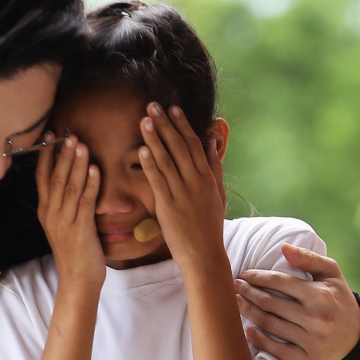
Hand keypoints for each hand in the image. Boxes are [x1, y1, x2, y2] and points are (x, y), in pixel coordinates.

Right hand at [35, 132, 102, 286]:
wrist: (78, 280)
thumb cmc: (75, 252)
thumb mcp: (63, 225)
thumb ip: (63, 203)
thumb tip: (69, 181)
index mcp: (46, 211)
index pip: (43, 177)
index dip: (47, 155)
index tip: (50, 135)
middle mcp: (52, 214)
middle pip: (55, 178)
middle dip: (62, 154)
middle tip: (68, 134)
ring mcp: (64, 222)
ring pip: (70, 187)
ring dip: (76, 164)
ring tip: (81, 144)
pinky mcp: (80, 229)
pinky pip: (86, 202)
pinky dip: (90, 184)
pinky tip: (95, 169)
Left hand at [140, 103, 227, 267]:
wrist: (204, 254)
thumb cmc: (209, 225)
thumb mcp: (217, 193)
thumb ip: (214, 166)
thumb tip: (211, 141)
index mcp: (207, 177)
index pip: (193, 144)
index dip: (182, 125)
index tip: (173, 108)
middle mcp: (195, 182)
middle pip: (179, 147)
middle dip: (165, 125)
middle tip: (152, 105)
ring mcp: (182, 194)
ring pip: (167, 160)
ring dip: (155, 139)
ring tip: (144, 120)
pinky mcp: (168, 207)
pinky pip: (158, 181)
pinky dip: (150, 165)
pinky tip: (142, 150)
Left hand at [236, 244, 359, 359]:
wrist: (357, 336)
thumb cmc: (339, 299)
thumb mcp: (332, 274)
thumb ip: (309, 259)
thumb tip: (283, 248)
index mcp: (320, 295)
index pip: (280, 282)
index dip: (258, 277)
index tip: (245, 274)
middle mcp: (316, 319)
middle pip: (271, 303)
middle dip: (249, 293)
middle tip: (235, 286)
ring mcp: (312, 341)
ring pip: (271, 325)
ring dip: (249, 313)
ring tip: (236, 303)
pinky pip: (278, 350)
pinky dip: (260, 340)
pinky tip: (248, 330)